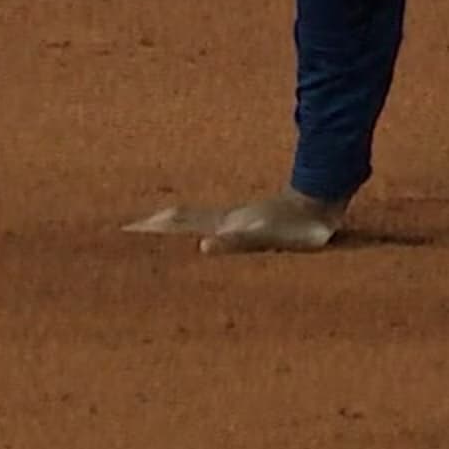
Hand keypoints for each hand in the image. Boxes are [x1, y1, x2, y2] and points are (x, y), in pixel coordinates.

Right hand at [122, 187, 347, 253]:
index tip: (126, 229)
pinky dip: (201, 225)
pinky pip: (218, 224)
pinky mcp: (253, 222)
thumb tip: (202, 246)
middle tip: (131, 226)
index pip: (182, 224)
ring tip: (158, 223)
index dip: (156, 228)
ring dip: (177, 222)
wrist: (322, 202)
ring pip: (200, 219)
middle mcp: (227, 219)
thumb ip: (235, 243)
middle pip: (186, 219)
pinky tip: (206, 231)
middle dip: (158, 224)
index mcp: (224, 224)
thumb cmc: (296, 227)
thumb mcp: (265, 239)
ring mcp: (240, 218)